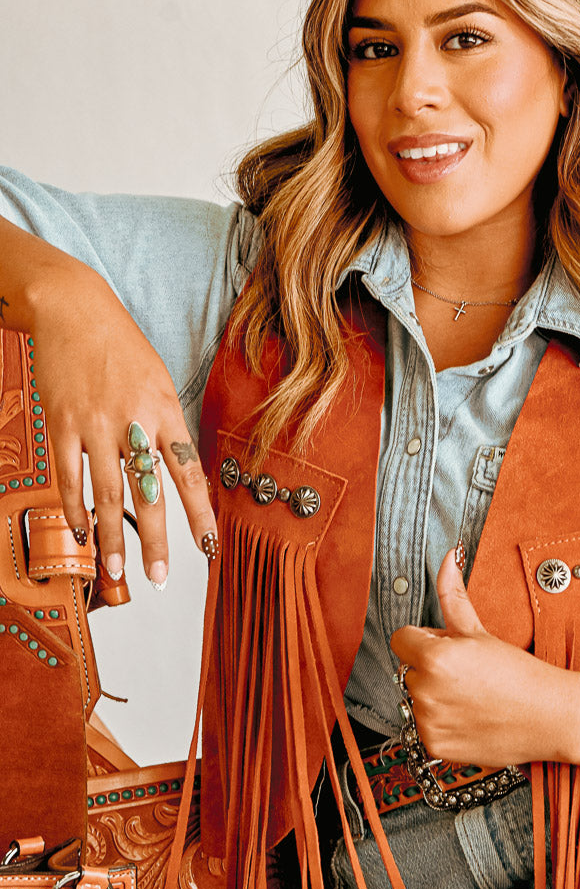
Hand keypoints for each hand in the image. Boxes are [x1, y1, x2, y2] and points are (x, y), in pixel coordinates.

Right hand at [29, 260, 216, 587]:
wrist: (75, 311)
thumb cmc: (124, 350)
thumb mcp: (161, 383)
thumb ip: (169, 429)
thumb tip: (181, 476)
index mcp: (166, 411)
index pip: (189, 474)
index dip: (200, 515)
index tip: (209, 548)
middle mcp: (132, 422)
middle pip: (148, 493)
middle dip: (155, 541)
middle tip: (159, 577)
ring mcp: (93, 424)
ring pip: (104, 493)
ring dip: (110, 537)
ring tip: (116, 569)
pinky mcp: (61, 424)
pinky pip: (68, 475)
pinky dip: (73, 507)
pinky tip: (80, 531)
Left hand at [390, 550, 579, 765]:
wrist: (551, 718)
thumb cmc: (521, 674)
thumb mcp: (482, 632)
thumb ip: (453, 596)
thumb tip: (446, 560)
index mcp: (435, 657)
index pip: (401, 639)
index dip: (424, 640)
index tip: (447, 647)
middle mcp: (426, 690)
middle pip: (410, 669)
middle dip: (431, 667)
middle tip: (468, 672)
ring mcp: (429, 721)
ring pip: (417, 698)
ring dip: (436, 695)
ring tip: (472, 695)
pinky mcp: (435, 744)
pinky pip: (425, 726)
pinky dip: (443, 722)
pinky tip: (470, 716)